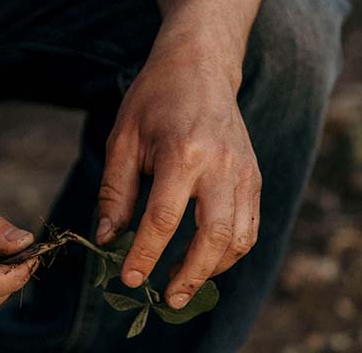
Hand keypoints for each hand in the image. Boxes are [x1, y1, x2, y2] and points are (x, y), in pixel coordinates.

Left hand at [96, 37, 260, 308]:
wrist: (200, 64)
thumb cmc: (155, 97)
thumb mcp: (124, 138)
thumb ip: (116, 191)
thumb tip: (108, 238)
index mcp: (182, 152)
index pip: (164, 219)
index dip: (145, 255)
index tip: (129, 278)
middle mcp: (220, 164)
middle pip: (212, 237)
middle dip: (188, 276)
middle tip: (167, 298)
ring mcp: (244, 170)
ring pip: (239, 238)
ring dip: (213, 270)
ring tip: (184, 283)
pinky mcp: (254, 174)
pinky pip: (250, 225)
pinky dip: (232, 250)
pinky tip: (207, 258)